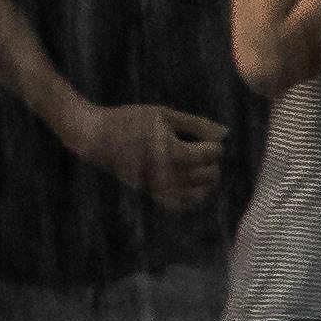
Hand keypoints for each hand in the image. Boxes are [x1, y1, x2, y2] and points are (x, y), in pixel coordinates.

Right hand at [71, 101, 227, 211]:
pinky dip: (192, 199)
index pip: (210, 154)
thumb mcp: (164, 115)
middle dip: (212, 162)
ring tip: (203, 169)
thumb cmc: (129, 120)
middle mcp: (164, 174)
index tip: (207, 137)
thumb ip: (197, 124)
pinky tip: (194, 186)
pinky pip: (178, 205)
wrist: (95, 136)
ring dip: (206, 182)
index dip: (214, 145)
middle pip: (208, 175)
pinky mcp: (149, 192)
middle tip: (204, 150)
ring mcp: (156, 186)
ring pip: (198, 195)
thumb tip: (225, 133)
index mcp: (170, 152)